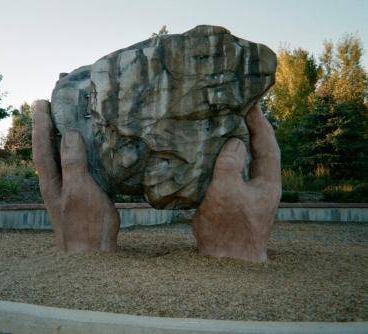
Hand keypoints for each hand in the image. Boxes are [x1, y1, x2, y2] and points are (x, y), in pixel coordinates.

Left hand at [32, 100, 119, 252]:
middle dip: (46, 128)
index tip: (39, 102)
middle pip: (47, 151)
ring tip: (64, 122)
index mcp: (51, 183)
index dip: (40, 125)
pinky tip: (85, 151)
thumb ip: (73, 164)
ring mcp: (67, 192)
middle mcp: (55, 185)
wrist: (93, 259)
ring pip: (60, 159)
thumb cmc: (85, 227)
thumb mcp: (79, 192)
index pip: (42, 148)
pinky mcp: (80, 198)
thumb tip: (69, 135)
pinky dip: (77, 154)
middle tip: (48, 106)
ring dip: (60, 140)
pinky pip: (75, 168)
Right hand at [192, 104, 280, 261]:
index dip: (259, 122)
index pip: (267, 144)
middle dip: (247, 128)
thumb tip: (233, 141)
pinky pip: (225, 171)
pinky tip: (205, 150)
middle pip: (257, 149)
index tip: (250, 102)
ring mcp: (244, 192)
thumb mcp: (226, 193)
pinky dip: (217, 157)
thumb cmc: (228, 229)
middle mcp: (259, 184)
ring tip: (218, 123)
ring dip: (231, 142)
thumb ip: (229, 164)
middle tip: (234, 108)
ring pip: (241, 160)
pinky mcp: (229, 198)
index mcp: (268, 182)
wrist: (225, 263)